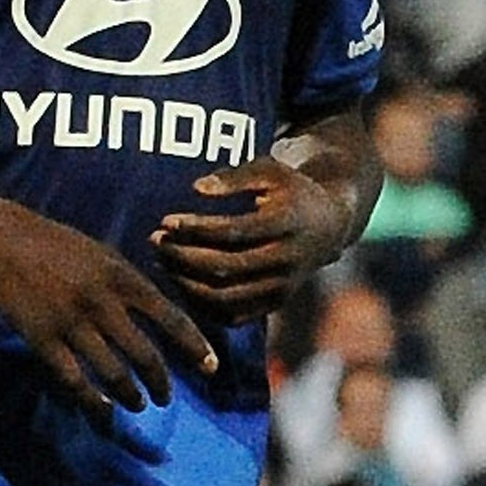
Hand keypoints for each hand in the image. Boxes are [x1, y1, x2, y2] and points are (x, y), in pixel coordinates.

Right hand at [0, 198, 219, 408]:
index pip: (171, 319)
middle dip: (161, 383)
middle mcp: (103, 303)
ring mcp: (72, 323)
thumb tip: (163, 314)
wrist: (4, 239)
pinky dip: (93, 403)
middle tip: (165, 398)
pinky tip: (103, 412)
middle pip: (145, 355)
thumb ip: (132, 285)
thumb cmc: (58, 246)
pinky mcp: (43, 340)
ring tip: (137, 404)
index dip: (195, 348)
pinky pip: (75, 381)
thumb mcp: (105, 255)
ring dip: (131, 396)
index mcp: (123, 279)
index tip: (211, 368)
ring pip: (114, 373)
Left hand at [150, 159, 341, 324]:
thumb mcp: (269, 170)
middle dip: (183, 256)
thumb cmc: (290, 191)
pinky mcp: (275, 304)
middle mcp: (288, 261)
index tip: (166, 220)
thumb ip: (234, 177)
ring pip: (225, 297)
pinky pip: (232, 315)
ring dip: (186, 283)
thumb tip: (196, 189)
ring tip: (162, 262)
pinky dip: (201, 305)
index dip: (196, 229)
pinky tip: (181, 282)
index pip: (234, 232)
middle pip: (226, 268)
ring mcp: (283, 287)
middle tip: (156, 241)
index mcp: (288, 223)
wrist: (329, 225)